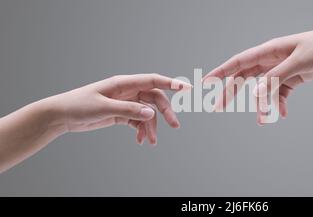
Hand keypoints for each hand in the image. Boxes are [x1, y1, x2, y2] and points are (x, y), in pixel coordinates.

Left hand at [44, 74, 191, 144]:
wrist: (61, 116)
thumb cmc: (78, 105)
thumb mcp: (104, 108)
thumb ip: (128, 110)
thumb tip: (151, 113)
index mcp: (124, 83)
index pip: (153, 80)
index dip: (171, 83)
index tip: (187, 88)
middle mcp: (127, 91)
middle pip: (154, 99)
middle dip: (165, 112)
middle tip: (175, 125)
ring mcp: (125, 103)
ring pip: (147, 113)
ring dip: (152, 127)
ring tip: (151, 142)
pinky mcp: (120, 114)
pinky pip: (137, 121)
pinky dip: (141, 130)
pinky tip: (140, 140)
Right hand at [203, 23, 312, 124]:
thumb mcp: (298, 62)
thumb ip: (276, 78)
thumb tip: (255, 94)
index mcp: (269, 50)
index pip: (238, 62)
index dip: (220, 72)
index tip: (205, 82)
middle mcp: (272, 59)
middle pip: (245, 77)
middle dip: (231, 92)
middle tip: (217, 107)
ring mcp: (282, 69)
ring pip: (263, 89)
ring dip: (260, 105)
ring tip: (261, 120)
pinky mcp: (293, 78)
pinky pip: (280, 94)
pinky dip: (278, 104)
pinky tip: (281, 114)